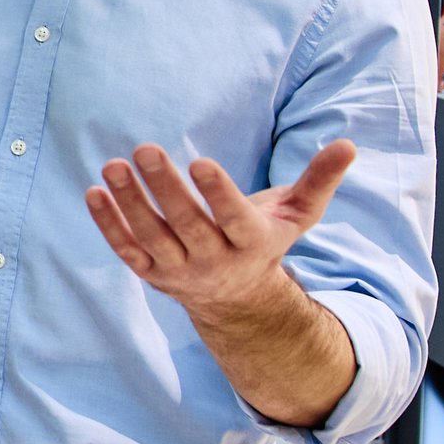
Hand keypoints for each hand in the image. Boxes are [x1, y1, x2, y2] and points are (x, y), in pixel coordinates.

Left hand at [84, 141, 357, 314]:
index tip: (201, 161)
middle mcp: (214, 261)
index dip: (218, 194)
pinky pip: (126, 250)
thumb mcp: (296, 216)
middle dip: (164, 188)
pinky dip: (108, 224)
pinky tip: (95, 191)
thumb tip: (349, 144)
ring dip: (130, 202)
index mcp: (252, 245)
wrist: (237, 299)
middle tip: (145, 149)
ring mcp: (180, 271)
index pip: (233, 220)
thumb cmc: (265, 240)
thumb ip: (319, 181)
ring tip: (113, 165)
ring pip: (151, 237)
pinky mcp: (152, 274)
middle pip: (186, 225)